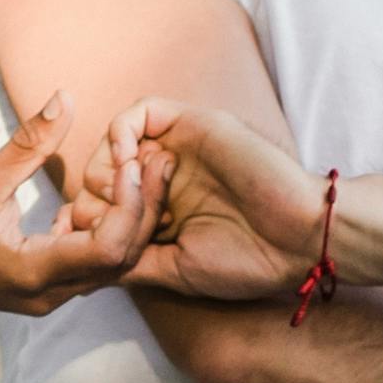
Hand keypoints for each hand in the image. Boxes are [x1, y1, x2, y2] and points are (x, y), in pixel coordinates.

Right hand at [0, 91, 162, 313]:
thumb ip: (29, 143)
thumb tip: (67, 96)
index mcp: (31, 272)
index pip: (108, 248)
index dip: (129, 205)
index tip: (129, 162)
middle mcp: (47, 295)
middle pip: (122, 260)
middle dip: (143, 209)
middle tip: (156, 159)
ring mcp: (47, 297)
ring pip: (112, 265)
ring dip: (129, 219)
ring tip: (141, 170)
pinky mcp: (44, 289)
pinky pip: (91, 264)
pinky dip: (106, 229)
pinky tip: (108, 191)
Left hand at [98, 99, 331, 301]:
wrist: (301, 239)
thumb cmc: (247, 261)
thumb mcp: (174, 269)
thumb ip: (129, 257)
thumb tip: (81, 261)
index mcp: (165, 208)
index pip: (104, 204)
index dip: (90, 223)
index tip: (91, 245)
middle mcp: (167, 175)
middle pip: (101, 172)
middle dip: (95, 201)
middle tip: (111, 223)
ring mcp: (178, 148)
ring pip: (114, 142)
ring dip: (106, 171)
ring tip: (127, 196)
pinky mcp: (192, 123)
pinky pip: (138, 113)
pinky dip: (121, 136)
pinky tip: (131, 166)